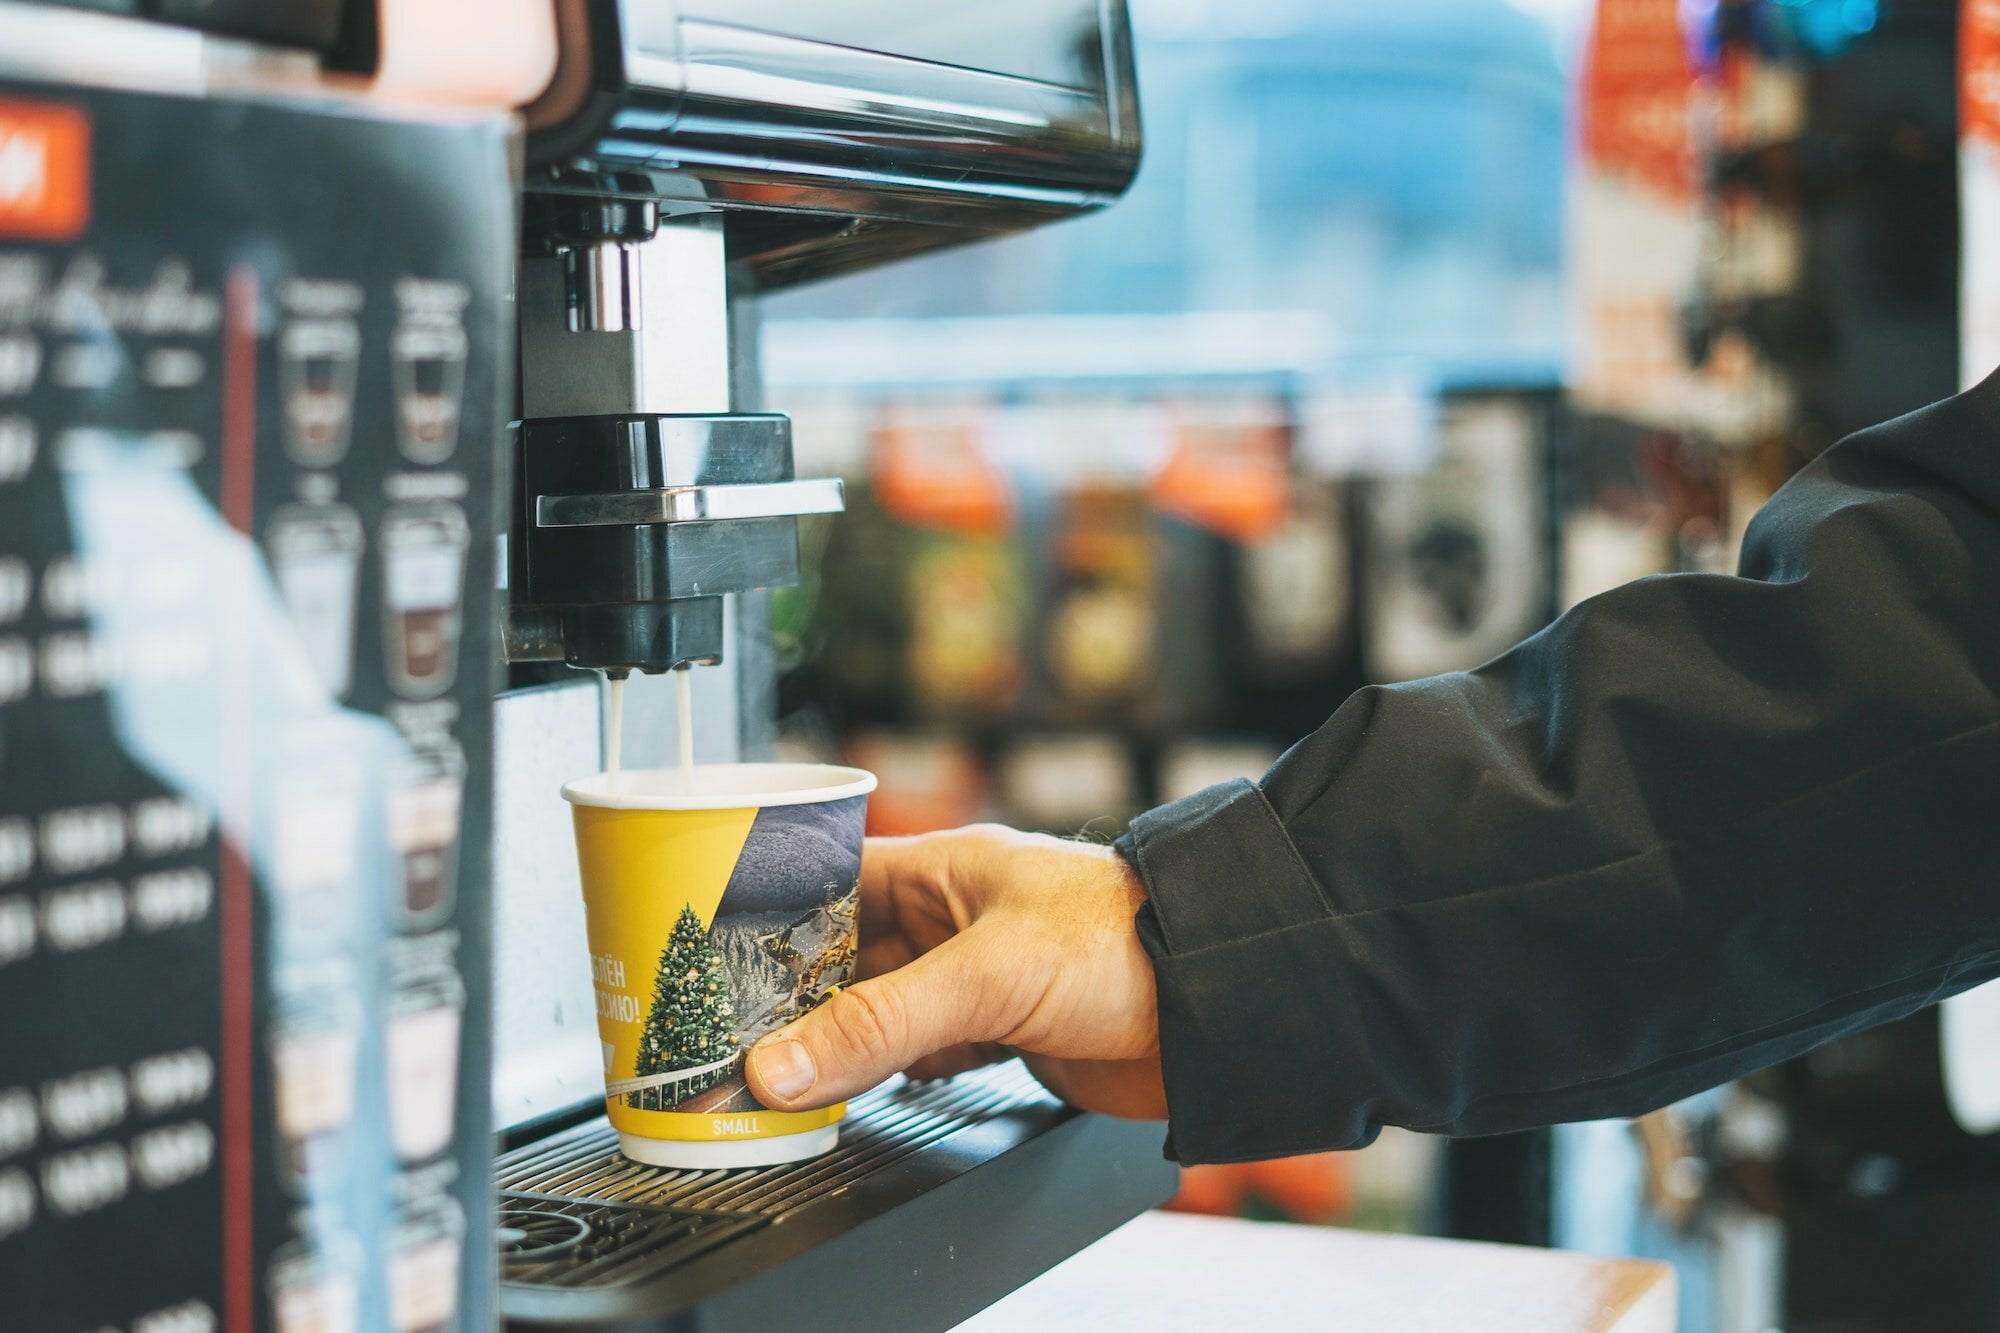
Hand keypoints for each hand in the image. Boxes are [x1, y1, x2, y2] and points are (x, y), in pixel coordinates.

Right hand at [745, 825, 1166, 1120]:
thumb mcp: (985, 973)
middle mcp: (954, 921)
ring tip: (782, 1075)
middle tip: (733, 1038)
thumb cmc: (1126, 941)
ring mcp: (978, 979)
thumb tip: (780, 1065)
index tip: (713, 961)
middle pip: (847, 959)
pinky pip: (923, 1052)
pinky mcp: (1005, 1032)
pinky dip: (891, 1073)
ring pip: (882, 1012)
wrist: (1221, 1006)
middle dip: (796, 999)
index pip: (829, 884)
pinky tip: (863, 1091)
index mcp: (944, 871)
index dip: (770, 918)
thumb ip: (881, 1023)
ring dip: (842, 1044)